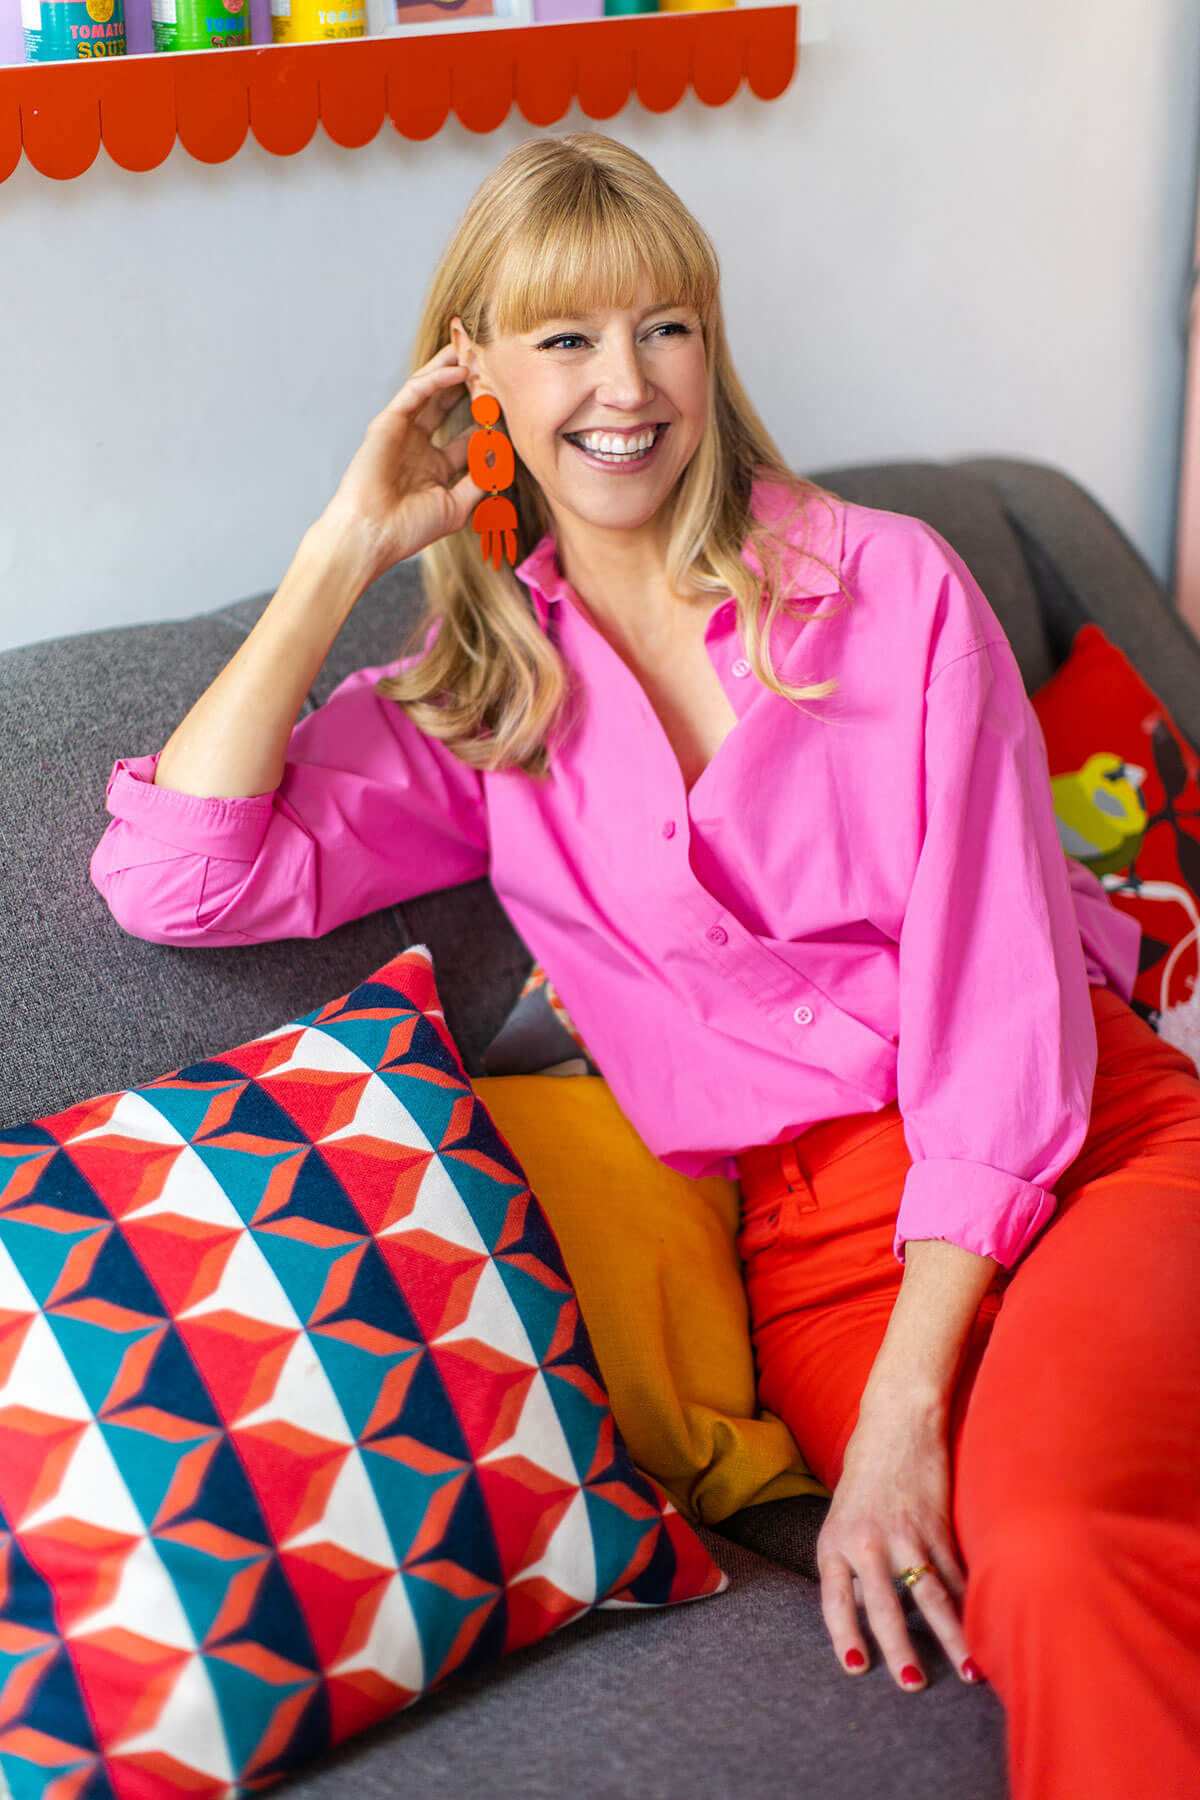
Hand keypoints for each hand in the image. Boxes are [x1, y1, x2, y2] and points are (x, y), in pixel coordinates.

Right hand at [318, 344, 487, 585]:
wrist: (372, 535)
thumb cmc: (409, 528)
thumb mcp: (457, 506)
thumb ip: (479, 482)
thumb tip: (501, 459)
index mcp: (435, 467)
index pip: (466, 436)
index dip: (486, 420)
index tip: (508, 406)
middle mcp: (418, 445)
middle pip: (447, 405)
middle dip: (467, 384)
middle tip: (489, 363)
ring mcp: (402, 432)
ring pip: (429, 390)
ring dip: (450, 369)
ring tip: (473, 350)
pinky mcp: (387, 423)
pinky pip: (415, 392)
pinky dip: (436, 379)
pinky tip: (458, 371)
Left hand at [815, 1399, 980, 1691]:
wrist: (895, 1423)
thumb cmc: (864, 1478)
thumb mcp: (841, 1520)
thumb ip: (850, 1566)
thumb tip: (865, 1617)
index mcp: (835, 1542)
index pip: (835, 1600)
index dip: (845, 1636)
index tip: (858, 1668)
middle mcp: (866, 1541)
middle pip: (884, 1605)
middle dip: (900, 1649)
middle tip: (912, 1683)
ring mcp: (905, 1533)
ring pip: (931, 1595)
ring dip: (952, 1637)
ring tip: (969, 1671)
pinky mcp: (936, 1525)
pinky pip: (955, 1573)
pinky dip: (970, 1605)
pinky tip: (984, 1628)